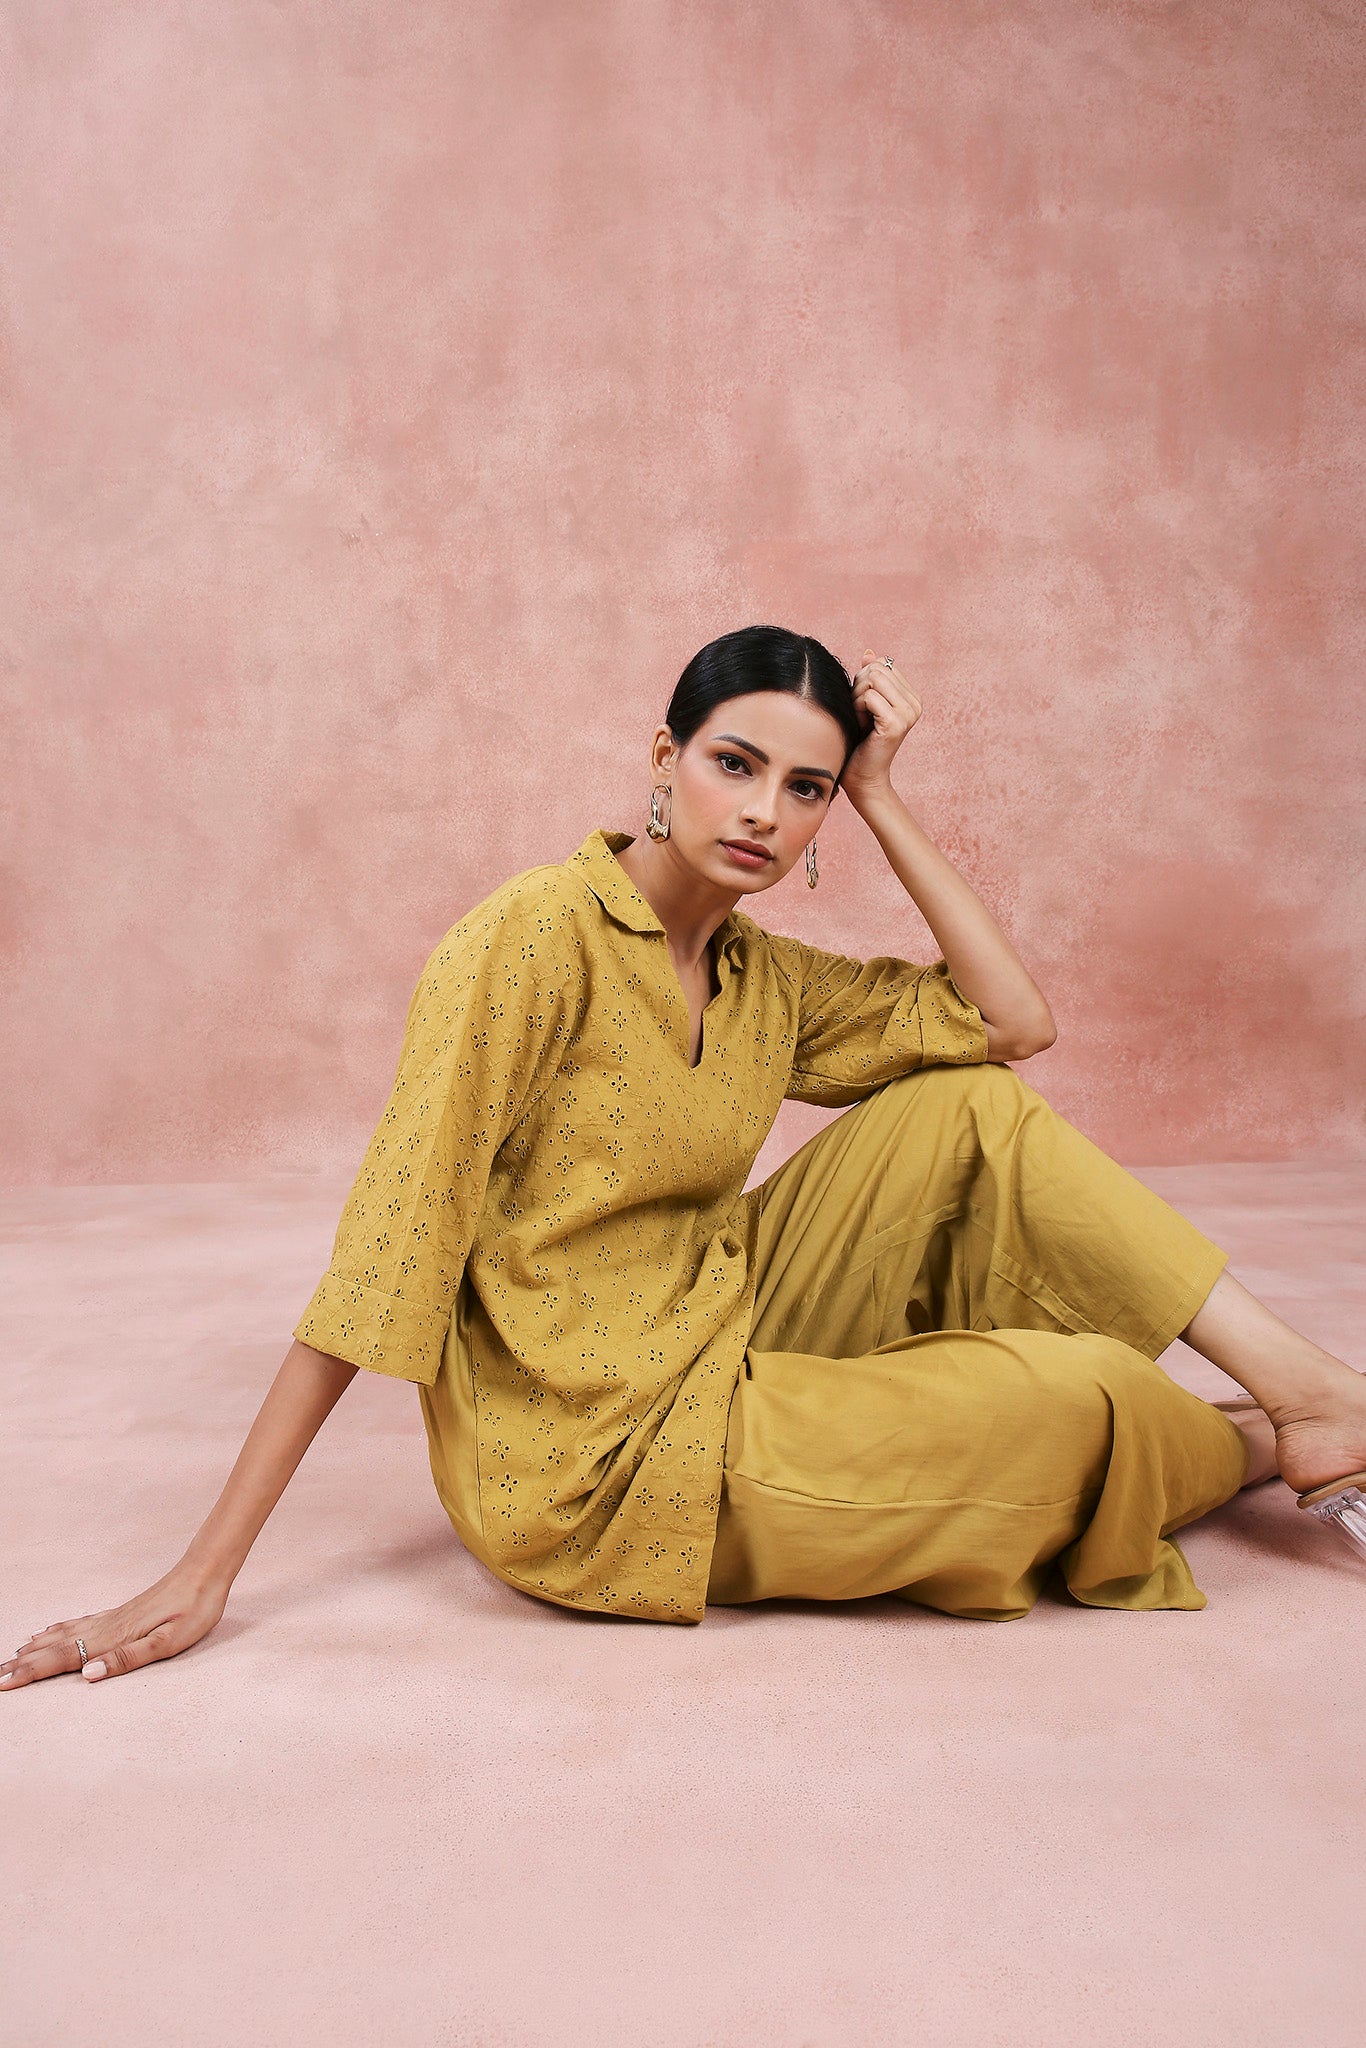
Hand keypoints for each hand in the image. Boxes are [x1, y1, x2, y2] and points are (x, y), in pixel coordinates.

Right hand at [0, 1563, 228, 1687]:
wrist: (207, 1572)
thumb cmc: (194, 1609)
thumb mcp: (170, 1642)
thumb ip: (128, 1659)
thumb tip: (88, 1675)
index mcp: (115, 1638)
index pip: (66, 1659)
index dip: (33, 1673)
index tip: (4, 1684)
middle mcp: (107, 1626)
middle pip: (57, 1648)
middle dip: (25, 1665)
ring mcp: (112, 1617)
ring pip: (63, 1635)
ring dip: (36, 1649)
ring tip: (11, 1659)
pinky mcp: (121, 1612)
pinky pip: (78, 1623)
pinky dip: (56, 1630)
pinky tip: (47, 1631)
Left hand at [841, 648, 921, 804]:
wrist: (863, 776)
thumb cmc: (860, 741)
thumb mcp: (864, 702)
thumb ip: (869, 678)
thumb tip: (870, 653)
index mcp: (912, 696)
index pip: (881, 666)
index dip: (864, 683)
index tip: (865, 709)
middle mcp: (915, 703)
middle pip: (876, 670)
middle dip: (859, 689)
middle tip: (861, 715)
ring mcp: (908, 713)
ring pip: (871, 680)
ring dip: (857, 700)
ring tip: (863, 721)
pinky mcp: (896, 723)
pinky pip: (868, 697)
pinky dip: (857, 710)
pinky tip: (863, 727)